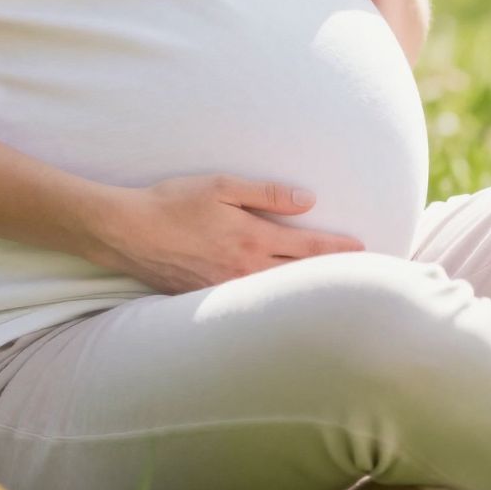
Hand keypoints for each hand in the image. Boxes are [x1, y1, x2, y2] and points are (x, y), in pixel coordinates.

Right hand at [92, 174, 365, 293]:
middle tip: (360, 276)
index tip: (363, 249)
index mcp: (252, 239)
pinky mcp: (206, 300)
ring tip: (329, 292)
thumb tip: (308, 200)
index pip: (308, 246)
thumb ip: (267, 194)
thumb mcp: (222, 186)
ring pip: (276, 292)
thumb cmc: (173, 202)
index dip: (338, 247)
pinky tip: (280, 303)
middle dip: (331, 275)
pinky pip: (248, 302)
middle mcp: (244, 270)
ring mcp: (226, 290)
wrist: (127, 232)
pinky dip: (271, 302)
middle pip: (299, 275)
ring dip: (304, 291)